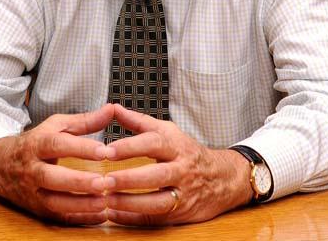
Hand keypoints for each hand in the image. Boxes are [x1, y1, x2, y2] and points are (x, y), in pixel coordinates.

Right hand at [0, 104, 113, 224]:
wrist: (0, 165)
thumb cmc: (35, 142)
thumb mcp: (55, 126)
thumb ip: (84, 121)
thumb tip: (111, 109)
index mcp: (37, 144)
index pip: (57, 145)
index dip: (80, 148)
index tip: (104, 151)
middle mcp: (33, 170)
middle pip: (51, 177)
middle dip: (77, 181)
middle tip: (102, 182)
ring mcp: (33, 192)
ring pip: (53, 202)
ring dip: (79, 204)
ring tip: (103, 202)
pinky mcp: (38, 210)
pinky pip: (58, 218)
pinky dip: (79, 219)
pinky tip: (99, 216)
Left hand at [101, 104, 251, 225]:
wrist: (222, 178)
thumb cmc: (186, 151)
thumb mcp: (167, 131)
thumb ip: (138, 122)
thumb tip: (113, 108)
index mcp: (175, 145)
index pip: (153, 143)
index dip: (130, 147)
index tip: (107, 151)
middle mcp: (181, 170)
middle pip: (156, 175)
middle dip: (129, 178)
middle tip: (105, 179)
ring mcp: (183, 194)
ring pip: (157, 202)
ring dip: (130, 203)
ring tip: (106, 200)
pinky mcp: (180, 214)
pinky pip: (155, 219)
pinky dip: (133, 218)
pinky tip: (113, 214)